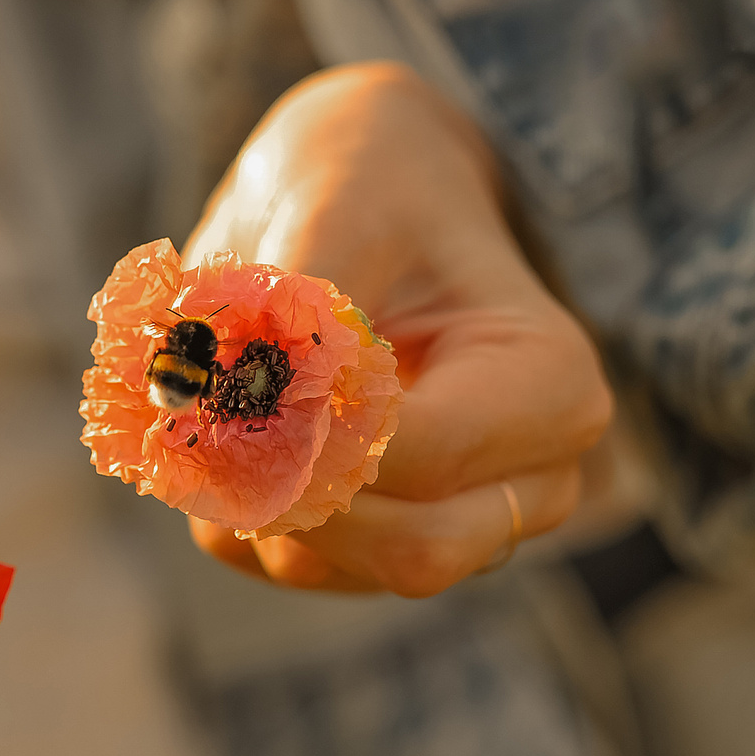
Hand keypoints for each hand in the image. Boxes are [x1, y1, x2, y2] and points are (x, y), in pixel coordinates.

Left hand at [182, 62, 611, 595]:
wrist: (371, 198)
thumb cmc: (371, 187)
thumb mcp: (338, 207)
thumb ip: (296, 314)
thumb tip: (229, 401)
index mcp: (553, 388)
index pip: (428, 460)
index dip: (314, 432)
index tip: (219, 372)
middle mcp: (528, 482)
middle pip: (413, 554)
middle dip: (291, 487)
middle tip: (201, 399)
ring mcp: (458, 529)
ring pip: (329, 568)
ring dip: (246, 485)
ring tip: (220, 380)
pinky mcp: (376, 553)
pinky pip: (277, 563)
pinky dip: (231, 499)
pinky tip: (237, 415)